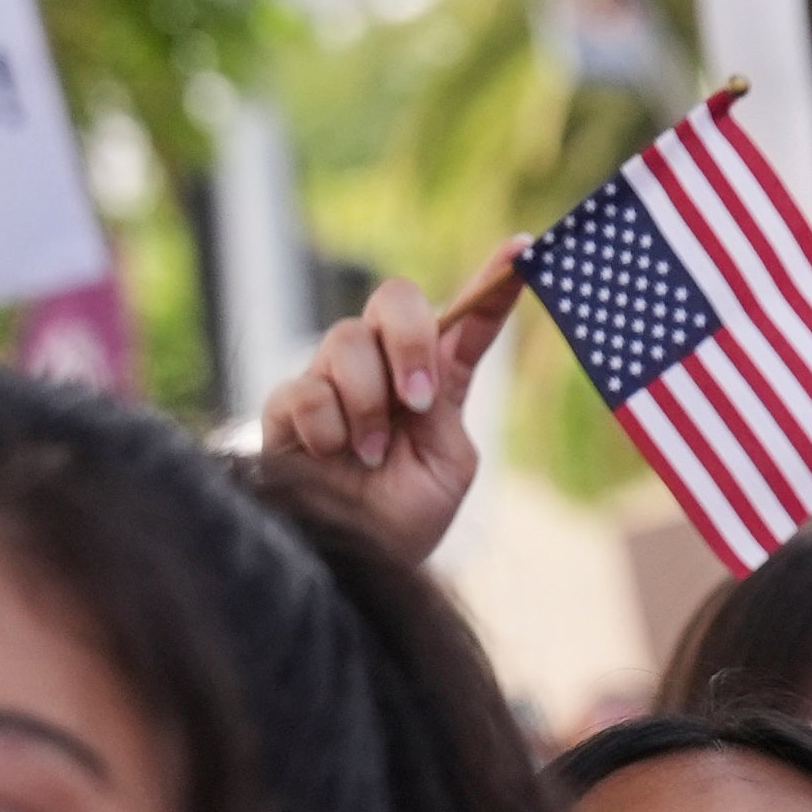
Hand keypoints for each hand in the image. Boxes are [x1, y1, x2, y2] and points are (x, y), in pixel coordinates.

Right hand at [255, 254, 524, 567]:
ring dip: (366, 402)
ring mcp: (334, 381)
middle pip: (395, 299)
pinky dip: (327, 425)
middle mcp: (385, 368)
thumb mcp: (450, 466)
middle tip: (417, 399)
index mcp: (436, 380)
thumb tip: (422, 371)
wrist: (359, 560)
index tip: (523, 251)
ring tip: (370, 453)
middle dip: (410, 339)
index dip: (493, 283)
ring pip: (346, 341)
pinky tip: (335, 455)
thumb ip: (444, 410)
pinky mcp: (288, 408)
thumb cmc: (408, 517)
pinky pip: (304, 389)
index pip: (467, 321)